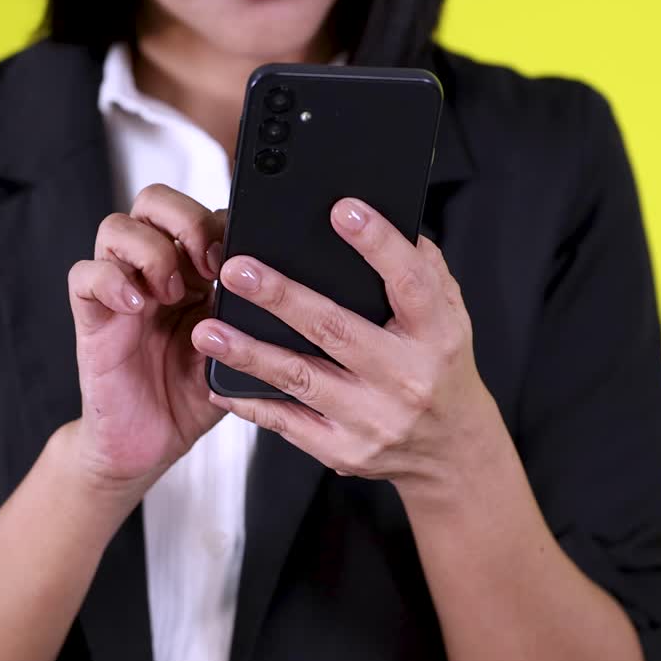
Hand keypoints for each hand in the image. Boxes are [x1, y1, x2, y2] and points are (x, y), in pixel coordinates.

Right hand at [66, 184, 226, 489]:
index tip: (247, 254)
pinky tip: (136, 307)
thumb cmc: (196, 394)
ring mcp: (122, 291)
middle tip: (209, 262)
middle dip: (185, 219)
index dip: (223, 221)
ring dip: (150, 251)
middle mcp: (157, 272)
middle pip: (156, 202)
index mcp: (198, 273)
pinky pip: (84, 275)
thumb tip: (281, 282)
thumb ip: (251, 313)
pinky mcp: (93, 317)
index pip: (204, 212)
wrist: (153, 443)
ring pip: (117, 227)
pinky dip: (110, 281)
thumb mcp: (240, 351)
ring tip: (172, 293)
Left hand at [189, 198, 510, 499]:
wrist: (452, 450)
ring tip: (208, 329)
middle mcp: (406, 378)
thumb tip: (385, 219)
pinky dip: (250, 401)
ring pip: (301, 378)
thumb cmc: (443, 370)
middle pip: (337, 330)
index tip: (344, 210)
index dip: (379, 244)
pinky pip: (287, 424)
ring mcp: (373, 418)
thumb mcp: (451, 317)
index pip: (411, 283)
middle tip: (239, 270)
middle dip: (283, 297)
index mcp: (437, 336)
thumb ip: (424, 270)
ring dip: (250, 352)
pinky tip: (217, 380)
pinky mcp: (344, 449)